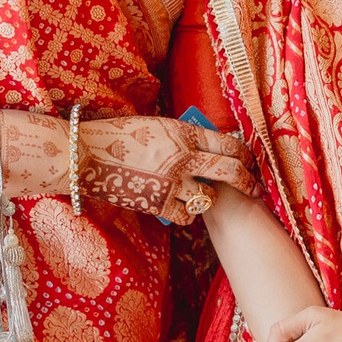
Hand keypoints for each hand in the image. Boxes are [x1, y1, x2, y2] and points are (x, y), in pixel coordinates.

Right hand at [71, 116, 255, 227]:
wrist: (86, 154)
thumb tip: (207, 146)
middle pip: (230, 171)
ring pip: (210, 197)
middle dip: (248, 181)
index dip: (245, 155)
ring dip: (211, 198)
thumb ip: (183, 136)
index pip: (228, 144)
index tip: (250, 162)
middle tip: (256, 189)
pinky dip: (187, 213)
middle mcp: (183, 156)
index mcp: (183, 132)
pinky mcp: (158, 202)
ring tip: (206, 197)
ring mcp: (172, 181)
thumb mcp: (156, 126)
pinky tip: (181, 207)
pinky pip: (186, 215)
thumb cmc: (118, 136)